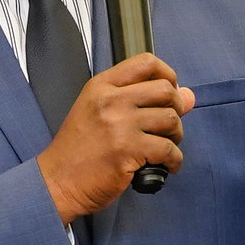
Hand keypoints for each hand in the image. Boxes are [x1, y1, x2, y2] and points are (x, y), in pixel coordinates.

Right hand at [37, 53, 195, 221]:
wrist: (57, 181)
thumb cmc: (78, 149)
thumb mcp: (99, 113)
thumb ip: (138, 100)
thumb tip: (188, 96)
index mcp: (101, 86)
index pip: (146, 62)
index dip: (168, 74)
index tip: (170, 91)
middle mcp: (110, 100)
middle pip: (165, 89)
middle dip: (176, 108)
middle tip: (169, 126)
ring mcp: (119, 125)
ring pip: (170, 119)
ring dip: (176, 135)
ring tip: (165, 146)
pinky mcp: (127, 151)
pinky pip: (168, 149)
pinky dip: (174, 159)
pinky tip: (166, 165)